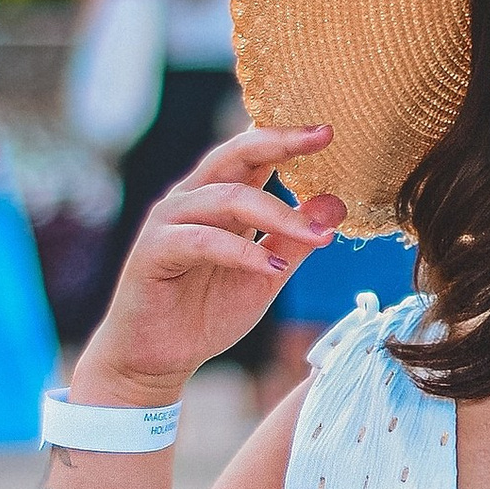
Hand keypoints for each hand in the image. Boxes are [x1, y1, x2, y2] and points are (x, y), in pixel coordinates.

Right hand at [75, 126, 343, 405]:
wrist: (158, 359)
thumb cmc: (207, 311)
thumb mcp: (267, 277)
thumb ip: (295, 242)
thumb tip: (336, 204)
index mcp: (220, 199)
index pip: (254, 154)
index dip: (288, 137)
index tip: (330, 129)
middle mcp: (193, 199)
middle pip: (235, 155)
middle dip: (279, 143)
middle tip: (322, 137)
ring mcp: (169, 222)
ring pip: (225, 198)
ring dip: (276, 215)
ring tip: (317, 237)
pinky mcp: (153, 252)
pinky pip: (201, 241)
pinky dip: (240, 252)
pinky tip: (272, 268)